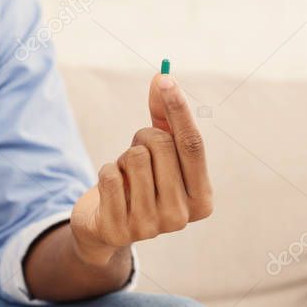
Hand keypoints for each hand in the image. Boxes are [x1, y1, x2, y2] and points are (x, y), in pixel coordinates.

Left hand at [70, 73, 211, 263]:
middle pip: (160, 145)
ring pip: (134, 157)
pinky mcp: (118, 229)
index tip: (165, 78)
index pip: (192, 144)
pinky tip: (110, 190)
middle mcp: (182, 217)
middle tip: (137, 155)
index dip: (178, 109)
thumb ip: (163, 116)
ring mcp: (151, 227)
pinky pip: (109, 175)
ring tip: (125, 176)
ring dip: (123, 159)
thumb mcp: (157, 152)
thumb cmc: (141, 182)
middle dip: (142, 138)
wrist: (105, 228)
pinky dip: (106, 172)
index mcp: (202, 198)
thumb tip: (162, 76)